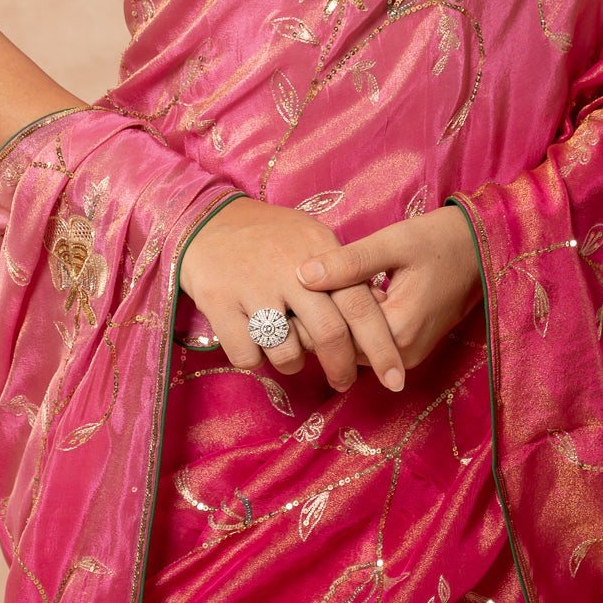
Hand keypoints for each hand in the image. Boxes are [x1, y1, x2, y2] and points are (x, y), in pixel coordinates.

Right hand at [179, 196, 404, 392]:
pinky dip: (256, 360)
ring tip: (289, 351)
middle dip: (341, 368)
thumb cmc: (270, 236)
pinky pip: (248, 355)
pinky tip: (256, 343)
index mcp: (320, 252)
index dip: (382, 348)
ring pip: (287, 353)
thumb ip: (344, 272)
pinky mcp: (218, 302)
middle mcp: (289, 269)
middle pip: (329, 335)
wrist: (206, 220)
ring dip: (293, 363)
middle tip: (343, 381)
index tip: (396, 379)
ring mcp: (252, 286)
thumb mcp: (312, 238)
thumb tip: (380, 311)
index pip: (361, 306)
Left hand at [295, 205, 482, 371]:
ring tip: (320, 288)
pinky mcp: (410, 347)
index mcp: (397, 330)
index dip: (308, 314)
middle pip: (343, 347)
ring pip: (354, 347)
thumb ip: (348, 262)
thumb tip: (302, 274)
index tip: (290, 286)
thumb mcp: (392, 243)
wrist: (479, 249)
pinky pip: (369, 343)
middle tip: (299, 284)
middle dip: (320, 320)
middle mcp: (404, 353)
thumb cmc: (437, 240)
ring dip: (336, 322)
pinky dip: (354, 324)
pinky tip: (345, 295)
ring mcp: (409, 354)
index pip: (334, 338)